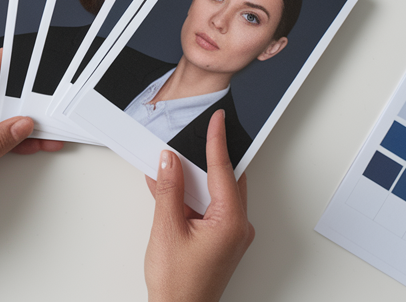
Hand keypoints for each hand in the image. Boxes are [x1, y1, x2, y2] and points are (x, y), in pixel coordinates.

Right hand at [144, 109, 254, 301]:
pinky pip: (209, 208)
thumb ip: (168, 190)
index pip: (224, 170)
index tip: (218, 120)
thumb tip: (169, 162)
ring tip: (170, 166)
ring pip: (216, 193)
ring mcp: (230, 235)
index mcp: (231, 222)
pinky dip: (191, 198)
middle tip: (189, 138)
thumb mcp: (167, 230)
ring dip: (194, 180)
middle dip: (206, 158)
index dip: (218, 141)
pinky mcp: (220, 241)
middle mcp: (238, 227)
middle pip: (225, 179)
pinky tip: (170, 190)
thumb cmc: (179, 285)